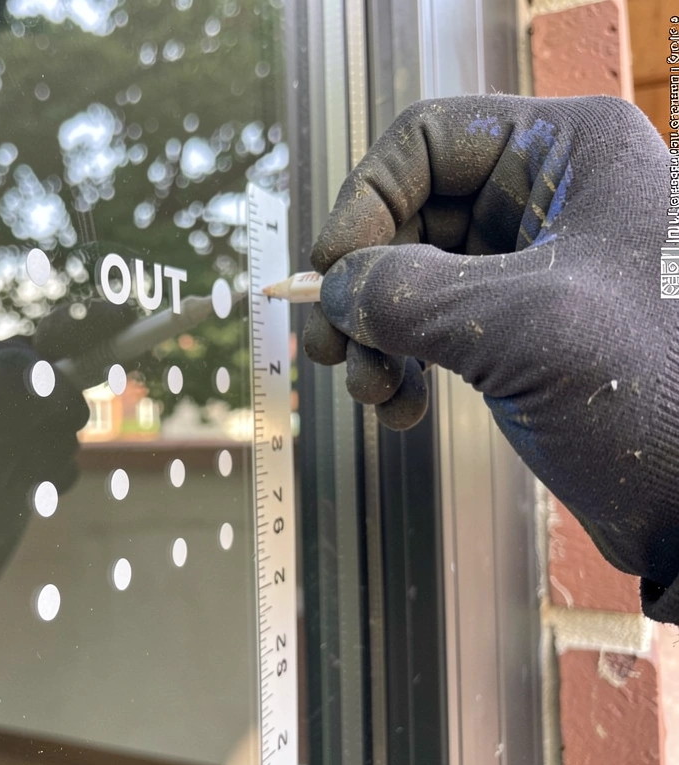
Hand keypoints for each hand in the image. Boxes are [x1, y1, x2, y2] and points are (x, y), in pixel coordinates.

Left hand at [0, 302, 131, 699]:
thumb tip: (35, 363)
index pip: (8, 357)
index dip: (50, 377)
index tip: (97, 376)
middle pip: (39, 376)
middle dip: (52, 415)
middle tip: (38, 462)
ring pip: (54, 412)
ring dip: (52, 449)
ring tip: (18, 490)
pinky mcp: (6, 458)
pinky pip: (55, 445)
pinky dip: (54, 470)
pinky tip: (29, 497)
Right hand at [302, 95, 678, 619]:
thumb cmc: (662, 395)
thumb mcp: (525, 326)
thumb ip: (408, 294)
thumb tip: (333, 288)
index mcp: (567, 154)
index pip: (425, 142)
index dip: (363, 202)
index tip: (329, 274)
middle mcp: (546, 196)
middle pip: (406, 215)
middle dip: (363, 288)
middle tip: (330, 351)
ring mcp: (531, 266)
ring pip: (408, 276)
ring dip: (372, 337)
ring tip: (373, 394)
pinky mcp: (521, 328)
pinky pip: (429, 327)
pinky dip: (400, 366)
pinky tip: (403, 410)